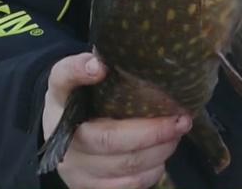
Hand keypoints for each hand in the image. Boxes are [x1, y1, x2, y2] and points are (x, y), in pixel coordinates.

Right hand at [42, 53, 189, 188]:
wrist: (64, 134)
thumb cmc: (81, 100)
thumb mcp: (80, 76)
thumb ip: (87, 66)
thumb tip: (100, 65)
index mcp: (60, 100)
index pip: (64, 80)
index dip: (80, 74)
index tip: (101, 69)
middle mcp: (63, 138)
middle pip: (110, 139)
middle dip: (154, 132)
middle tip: (181, 120)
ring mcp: (75, 169)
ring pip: (125, 167)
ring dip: (159, 152)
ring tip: (176, 136)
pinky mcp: (88, 188)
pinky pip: (128, 185)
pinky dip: (151, 172)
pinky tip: (161, 157)